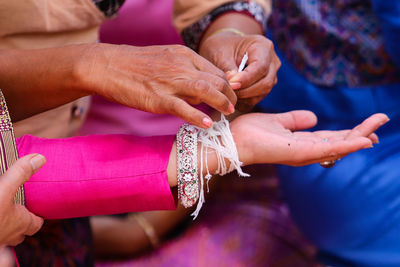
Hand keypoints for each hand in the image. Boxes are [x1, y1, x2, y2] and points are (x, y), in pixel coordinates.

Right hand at [0, 154, 44, 245]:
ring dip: (7, 227)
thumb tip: (39, 159)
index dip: (38, 216)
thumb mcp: (4, 188)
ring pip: (6, 236)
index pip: (36, 223)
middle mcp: (9, 235)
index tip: (38, 209)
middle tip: (20, 211)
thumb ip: (20, 174)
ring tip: (5, 215)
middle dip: (22, 223)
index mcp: (20, 223)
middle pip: (21, 231)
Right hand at [80, 44, 236, 127]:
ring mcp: (170, 82)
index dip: (227, 84)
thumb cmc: (136, 64)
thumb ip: (186, 71)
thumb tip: (202, 91)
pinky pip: (183, 107)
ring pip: (205, 90)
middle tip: (234, 106)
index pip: (216, 70)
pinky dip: (197, 116)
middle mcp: (180, 66)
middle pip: (216, 79)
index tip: (231, 95)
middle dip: (230, 94)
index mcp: (184, 55)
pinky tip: (207, 124)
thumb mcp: (165, 58)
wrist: (108, 65)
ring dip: (221, 102)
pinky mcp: (158, 98)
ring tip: (229, 112)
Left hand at [199, 33, 280, 110]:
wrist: (224, 50)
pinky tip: (231, 97)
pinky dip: (243, 101)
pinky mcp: (264, 88)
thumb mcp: (221, 53)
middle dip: (245, 90)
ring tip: (227, 94)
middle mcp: (272, 62)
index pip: (260, 67)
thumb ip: (228, 67)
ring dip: (244, 97)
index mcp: (263, 46)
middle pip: (265, 82)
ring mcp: (270, 76)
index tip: (231, 84)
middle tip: (227, 92)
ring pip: (262, 93)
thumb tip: (234, 83)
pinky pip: (256, 99)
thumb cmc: (222, 47)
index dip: (246, 79)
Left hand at [231, 111, 387, 165]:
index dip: (351, 132)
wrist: (232, 140)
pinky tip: (363, 140)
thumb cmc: (250, 132)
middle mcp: (305, 151)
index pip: (332, 137)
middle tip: (381, 121)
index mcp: (301, 142)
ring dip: (359, 137)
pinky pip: (326, 149)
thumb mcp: (277, 121)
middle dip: (361, 133)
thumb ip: (295, 120)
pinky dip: (346, 146)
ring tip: (377, 128)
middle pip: (339, 142)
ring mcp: (303, 154)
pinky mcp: (298, 153)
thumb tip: (313, 117)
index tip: (369, 123)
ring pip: (338, 146)